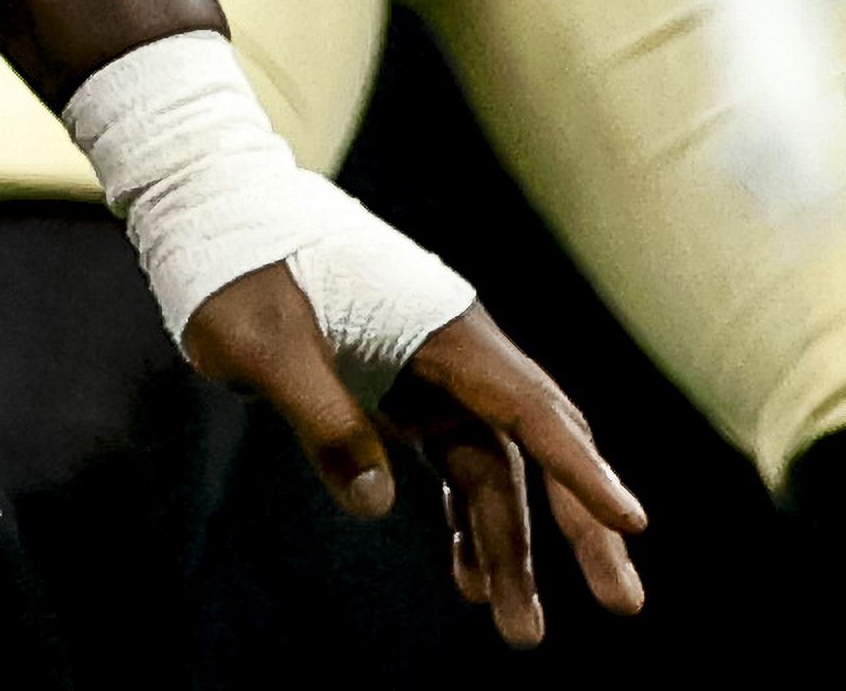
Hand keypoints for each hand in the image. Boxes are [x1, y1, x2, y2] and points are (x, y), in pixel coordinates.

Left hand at [179, 266, 647, 646]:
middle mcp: (455, 349)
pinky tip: (469, 582)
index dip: (581, 471)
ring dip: (510, 546)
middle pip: (536, 445)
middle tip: (624, 603)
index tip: (631, 524)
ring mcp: (434, 371)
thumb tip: (377, 506)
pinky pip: (455, 465)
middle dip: (580, 525)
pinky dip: (464, 522)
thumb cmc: (239, 266)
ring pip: (495, 468)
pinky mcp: (403, 390)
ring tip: (522, 633)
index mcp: (440, 327)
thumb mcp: (265, 344)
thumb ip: (324, 419)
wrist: (214, 213)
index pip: (528, 409)